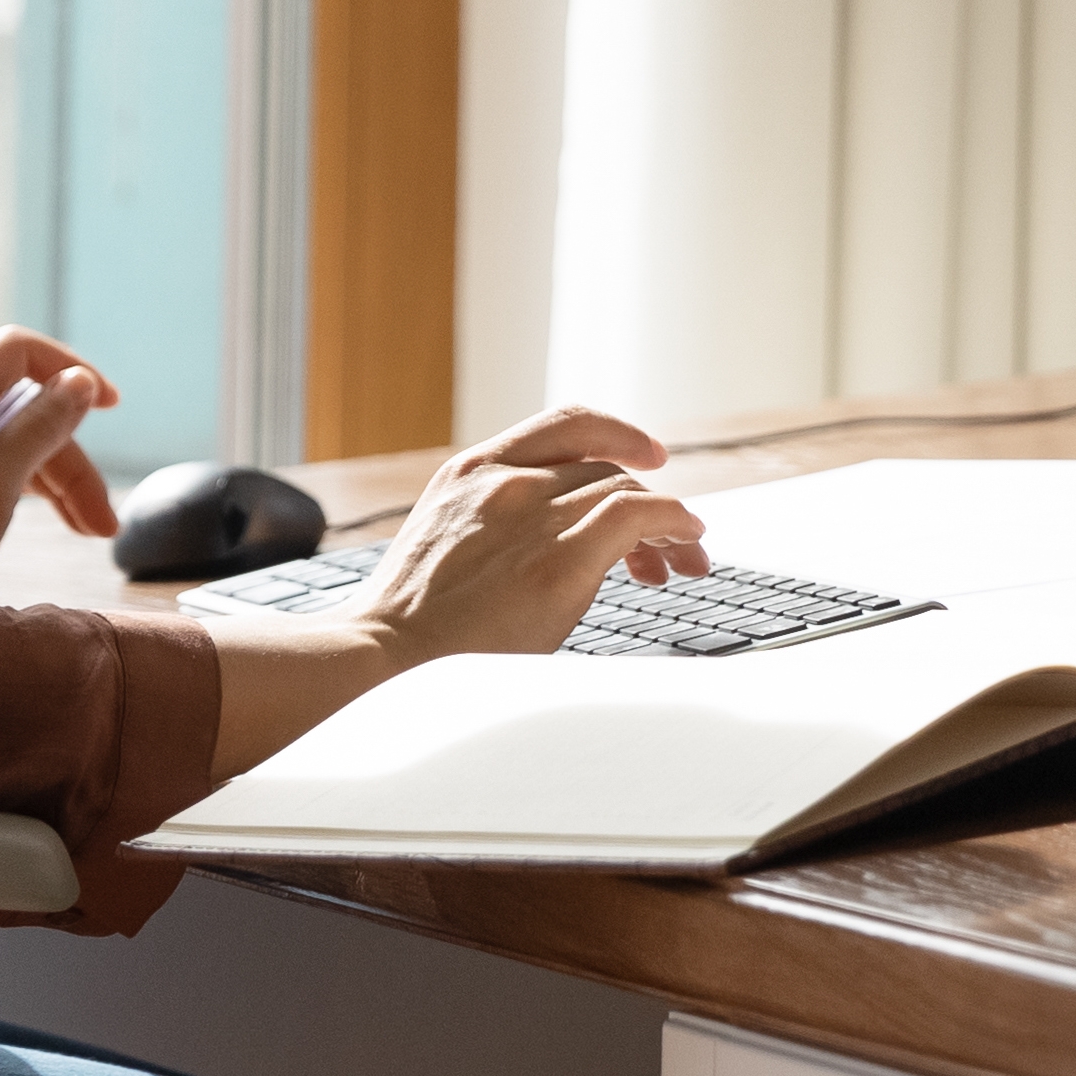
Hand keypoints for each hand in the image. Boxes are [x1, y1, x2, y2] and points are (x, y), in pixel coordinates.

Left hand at [0, 328, 121, 585]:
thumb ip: (34, 434)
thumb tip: (80, 383)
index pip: (15, 354)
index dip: (68, 369)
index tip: (112, 403)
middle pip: (20, 411)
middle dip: (70, 458)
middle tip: (102, 524)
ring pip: (8, 444)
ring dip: (56, 481)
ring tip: (93, 534)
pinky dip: (24, 490)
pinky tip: (55, 522)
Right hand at [341, 417, 706, 664]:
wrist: (387, 651)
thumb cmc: (415, 618)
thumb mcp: (448, 538)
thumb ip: (496, 520)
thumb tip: (556, 534)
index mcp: (473, 470)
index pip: (565, 424)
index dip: (618, 433)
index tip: (651, 456)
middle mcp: (506, 481)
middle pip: (605, 469)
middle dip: (649, 500)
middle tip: (674, 546)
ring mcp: (533, 516)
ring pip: (626, 491)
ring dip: (668, 523)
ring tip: (685, 559)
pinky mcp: (560, 560)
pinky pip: (637, 516)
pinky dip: (674, 521)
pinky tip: (688, 542)